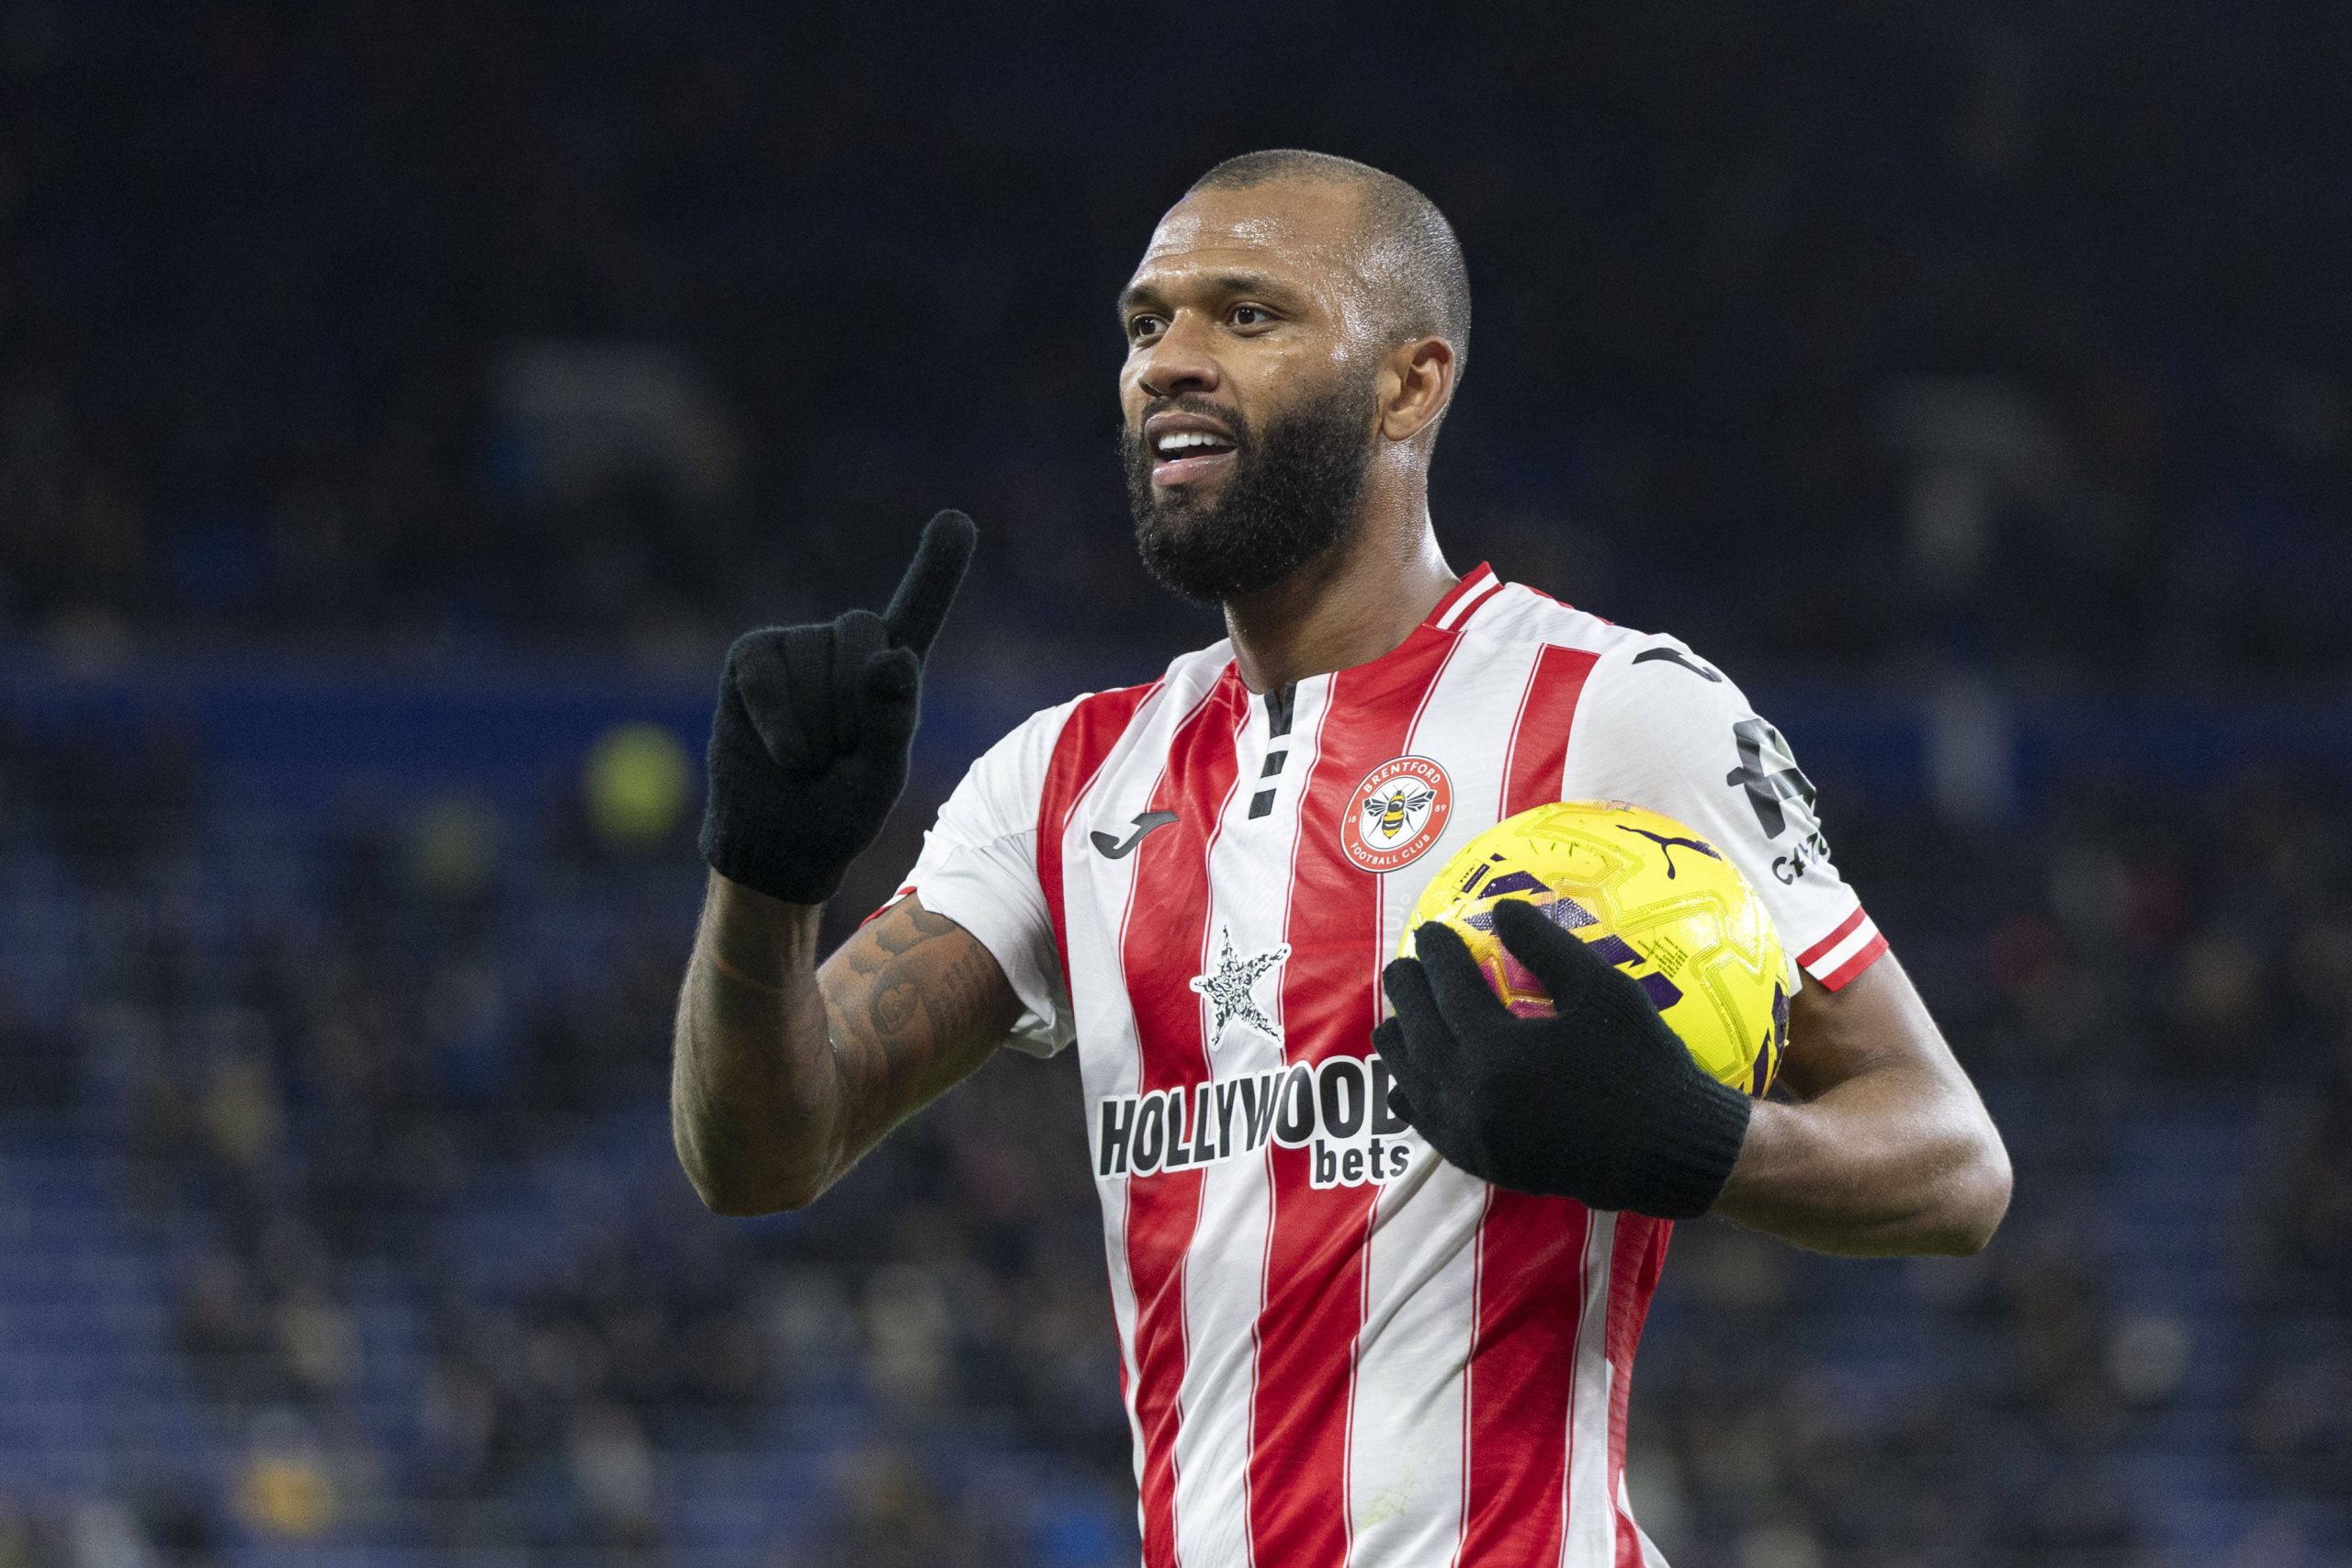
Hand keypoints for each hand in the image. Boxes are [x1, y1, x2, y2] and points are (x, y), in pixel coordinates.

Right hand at [698, 510, 975, 903]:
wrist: (779, 841)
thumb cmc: (840, 808)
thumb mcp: (881, 775)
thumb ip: (894, 720)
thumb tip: (890, 659)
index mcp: (894, 668)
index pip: (921, 606)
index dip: (938, 565)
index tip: (957, 520)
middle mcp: (846, 645)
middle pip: (868, 637)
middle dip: (857, 709)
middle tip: (840, 755)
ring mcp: (796, 646)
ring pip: (817, 667)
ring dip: (815, 731)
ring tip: (807, 759)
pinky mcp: (750, 658)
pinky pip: (768, 679)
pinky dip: (781, 724)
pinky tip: (785, 756)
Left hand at [1374, 898, 1752, 1216]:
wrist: (1668, 1151)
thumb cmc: (1641, 1063)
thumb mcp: (1600, 992)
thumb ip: (1546, 947)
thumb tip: (1502, 908)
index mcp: (1496, 1049)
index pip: (1448, 988)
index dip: (1436, 954)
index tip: (1430, 931)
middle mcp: (1470, 1094)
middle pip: (1417, 1032)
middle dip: (1406, 992)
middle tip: (1405, 966)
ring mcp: (1470, 1133)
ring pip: (1411, 1080)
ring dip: (1400, 1042)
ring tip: (1397, 1016)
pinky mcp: (1481, 1161)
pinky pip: (1427, 1125)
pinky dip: (1411, 1096)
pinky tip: (1404, 1083)